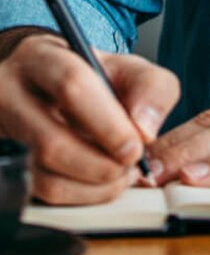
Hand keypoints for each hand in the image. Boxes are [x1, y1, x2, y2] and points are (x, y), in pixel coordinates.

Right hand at [0, 32, 179, 203]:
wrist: (55, 88)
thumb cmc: (94, 77)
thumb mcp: (129, 68)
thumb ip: (151, 88)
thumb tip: (145, 131)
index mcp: (43, 57)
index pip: (71, 86)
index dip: (107, 124)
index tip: (136, 147)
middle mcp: (11, 94)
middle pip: (50, 140)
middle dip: (100, 163)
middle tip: (130, 165)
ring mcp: (6, 132)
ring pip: (42, 174)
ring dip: (93, 186)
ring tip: (120, 174)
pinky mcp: (9, 163)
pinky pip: (41, 194)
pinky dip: (81, 196)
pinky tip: (102, 183)